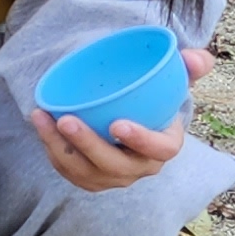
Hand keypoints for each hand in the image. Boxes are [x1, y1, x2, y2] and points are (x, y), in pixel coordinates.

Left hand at [29, 46, 209, 193]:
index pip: (160, 150)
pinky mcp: (89, 179)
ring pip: (85, 171)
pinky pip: (68, 170)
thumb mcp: (173, 83)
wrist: (131, 120)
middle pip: (114, 165)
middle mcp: (140, 167)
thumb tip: (193, 56)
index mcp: (165, 146)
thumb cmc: (152, 102)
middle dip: (88, 145)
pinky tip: (40, 125)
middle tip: (66, 119)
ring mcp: (113, 177)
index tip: (117, 124)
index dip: (141, 140)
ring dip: (60, 147)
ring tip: (42, 118)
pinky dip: (51, 149)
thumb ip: (189, 67)